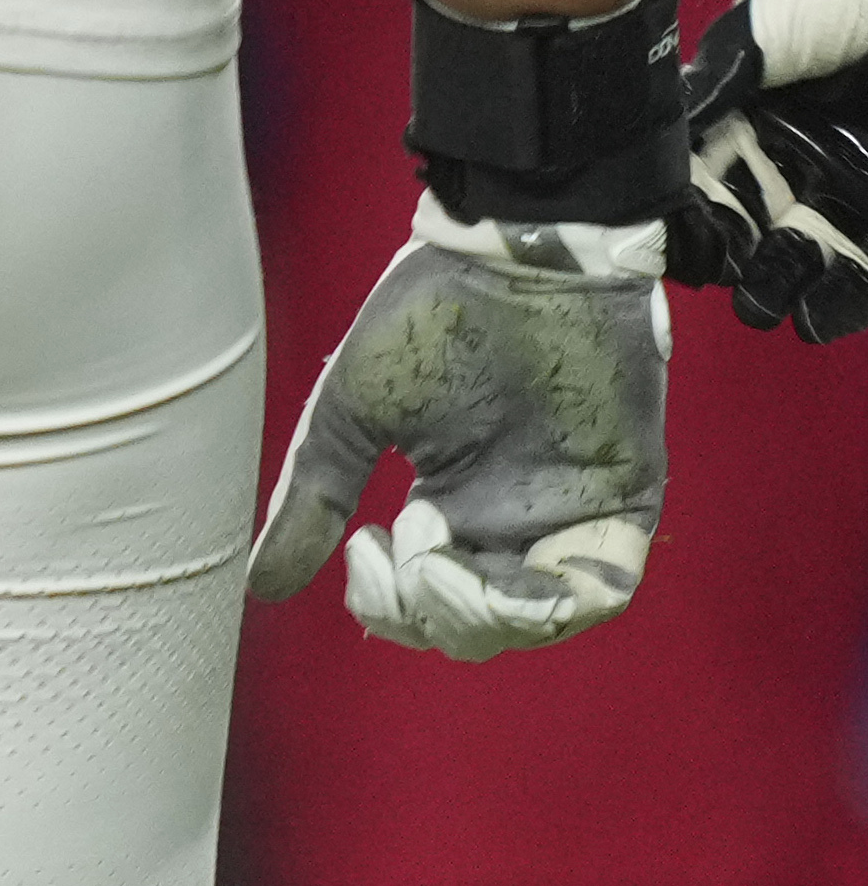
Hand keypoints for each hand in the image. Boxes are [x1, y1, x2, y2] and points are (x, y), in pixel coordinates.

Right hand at [250, 195, 669, 659]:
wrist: (515, 259)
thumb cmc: (426, 320)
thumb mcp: (352, 416)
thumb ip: (315, 499)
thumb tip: (259, 588)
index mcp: (451, 506)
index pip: (427, 604)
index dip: (393, 608)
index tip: (363, 551)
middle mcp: (512, 522)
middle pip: (484, 626)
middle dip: (435, 616)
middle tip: (404, 557)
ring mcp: (571, 513)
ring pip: (546, 618)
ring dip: (491, 615)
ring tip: (447, 568)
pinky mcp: (626, 497)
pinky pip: (608, 584)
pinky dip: (564, 600)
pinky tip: (515, 577)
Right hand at [686, 0, 867, 342]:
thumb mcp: (774, 19)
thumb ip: (724, 72)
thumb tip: (669, 118)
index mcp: (748, 112)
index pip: (696, 170)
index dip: (677, 204)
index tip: (662, 230)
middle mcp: (791, 160)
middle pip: (739, 224)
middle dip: (719, 255)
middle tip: (709, 271)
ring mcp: (843, 193)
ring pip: (797, 258)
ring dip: (772, 287)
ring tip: (759, 306)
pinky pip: (859, 279)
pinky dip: (835, 306)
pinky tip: (811, 318)